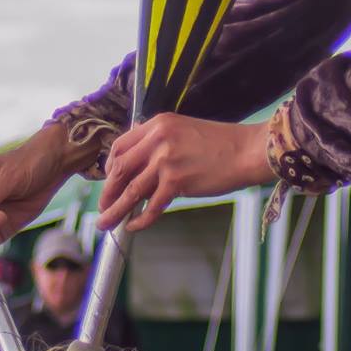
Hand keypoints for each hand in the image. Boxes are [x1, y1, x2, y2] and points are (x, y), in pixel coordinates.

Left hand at [96, 115, 272, 232]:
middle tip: (102, 207)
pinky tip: (134, 226)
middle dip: (107, 191)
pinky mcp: (176, 181)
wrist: (248, 151)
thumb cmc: (222, 144)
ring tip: (106, 223)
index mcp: (157, 124)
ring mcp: (165, 160)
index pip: (120, 146)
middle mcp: (157, 139)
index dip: (110, 167)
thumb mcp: (184, 132)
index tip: (109, 181)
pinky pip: (151, 205)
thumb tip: (141, 169)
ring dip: (115, 210)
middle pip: (120, 169)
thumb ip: (160, 144)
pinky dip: (141, 219)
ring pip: (130, 190)